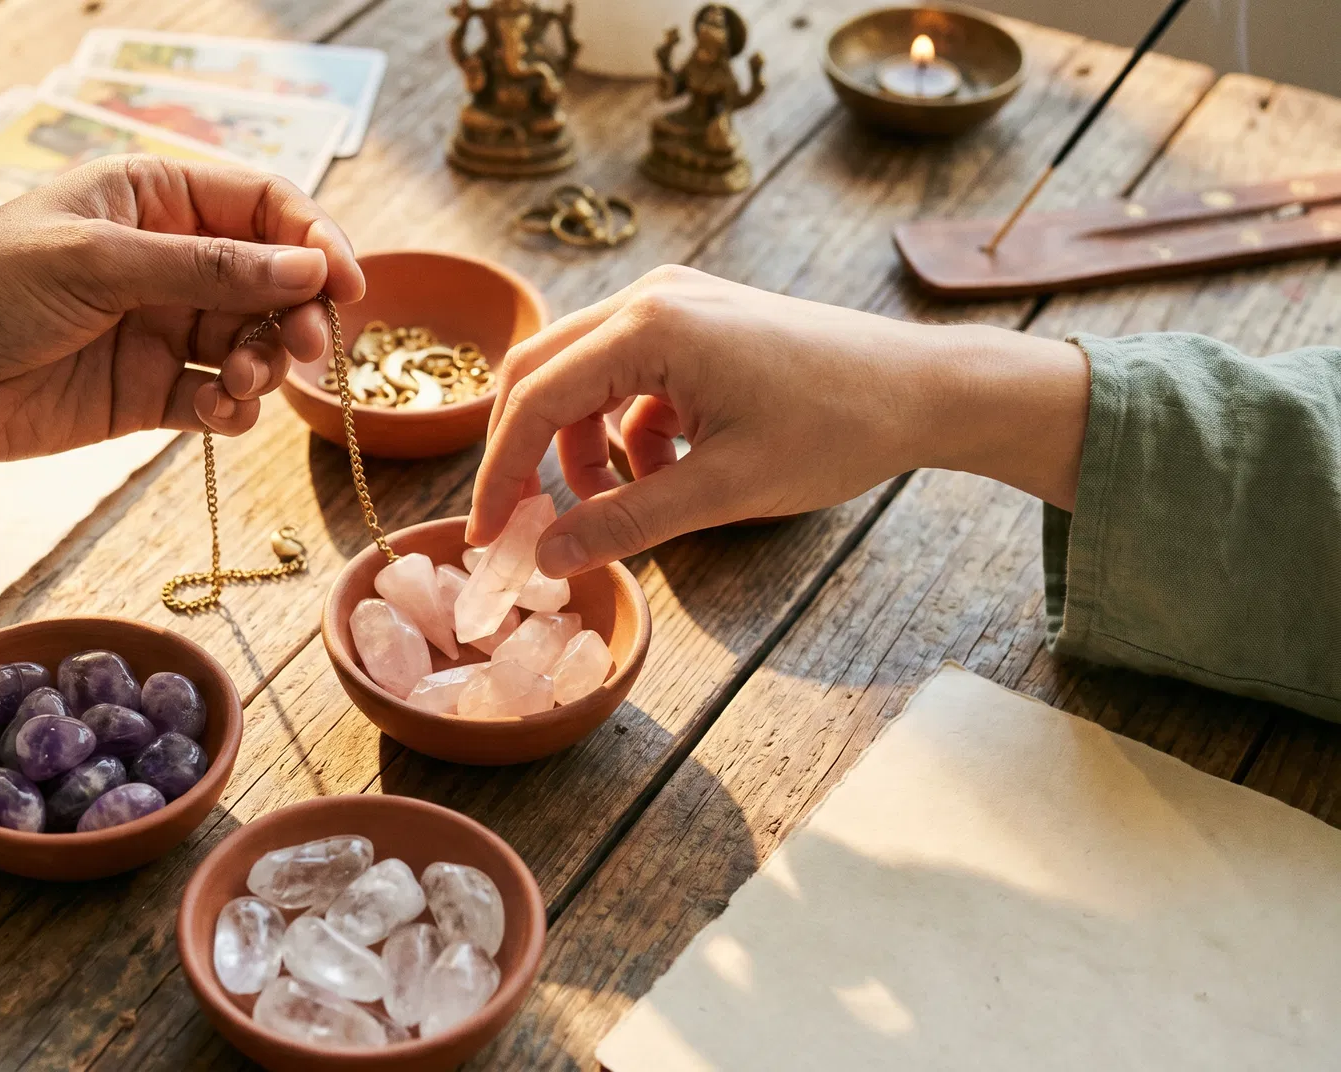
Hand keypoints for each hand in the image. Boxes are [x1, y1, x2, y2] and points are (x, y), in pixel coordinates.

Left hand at [0, 155, 364, 463]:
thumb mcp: (97, 261)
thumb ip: (208, 269)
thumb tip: (308, 270)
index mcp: (153, 198)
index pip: (265, 206)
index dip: (315, 240)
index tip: (347, 285)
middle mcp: (168, 260)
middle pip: (274, 281)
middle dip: (301, 314)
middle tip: (308, 350)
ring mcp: (161, 329)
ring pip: (255, 344)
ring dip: (267, 367)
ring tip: (240, 386)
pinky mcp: (148, 395)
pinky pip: (220, 401)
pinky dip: (233, 412)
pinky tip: (215, 415)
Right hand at [467, 265, 1089, 576]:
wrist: (924, 387)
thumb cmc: (838, 429)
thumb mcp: (727, 489)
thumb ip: (628, 522)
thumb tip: (546, 556)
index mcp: (649, 329)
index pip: (534, 401)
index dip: (500, 474)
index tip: (487, 534)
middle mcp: (648, 299)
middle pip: (538, 374)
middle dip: (523, 453)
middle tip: (522, 522)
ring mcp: (671, 302)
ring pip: (578, 376)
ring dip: (579, 446)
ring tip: (620, 505)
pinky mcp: (692, 319)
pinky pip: (622, 375)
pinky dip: (622, 429)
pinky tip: (665, 471)